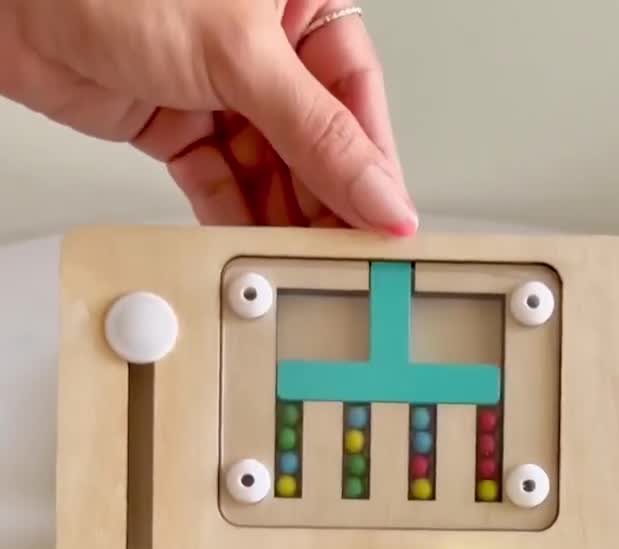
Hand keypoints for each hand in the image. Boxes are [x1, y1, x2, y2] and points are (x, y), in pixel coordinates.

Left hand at [1, 0, 416, 231]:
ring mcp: (221, 86)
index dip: (373, 165)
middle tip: (343, 255)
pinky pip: (221, 180)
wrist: (12, 2)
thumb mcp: (239, 54)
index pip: (355, 96)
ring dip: (280, 217)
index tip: (388, 224)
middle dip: (325, 201)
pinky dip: (232, 214)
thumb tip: (376, 190)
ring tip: (297, 259)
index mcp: (297, 1)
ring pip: (270, 169)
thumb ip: (315, 132)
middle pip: (315, 142)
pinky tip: (249, 243)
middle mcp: (264, 43)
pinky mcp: (179, 122)